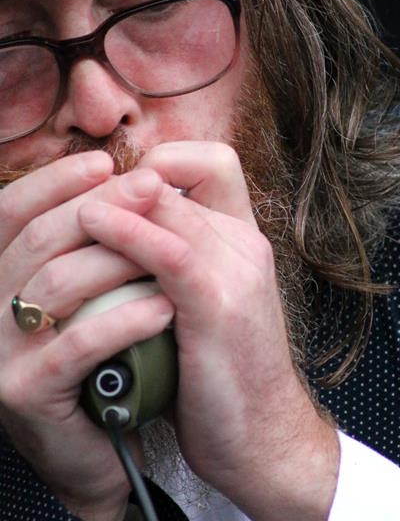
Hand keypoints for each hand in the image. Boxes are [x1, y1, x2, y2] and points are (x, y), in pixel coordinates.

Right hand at [0, 153, 173, 520]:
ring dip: (120, 257)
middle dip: (101, 205)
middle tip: (151, 186)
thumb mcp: (94, 291)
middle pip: (41, 238)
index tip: (104, 161)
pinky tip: (165, 306)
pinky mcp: (26, 391)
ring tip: (173, 247)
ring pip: (58, 283)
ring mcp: (2, 351)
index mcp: (1, 275)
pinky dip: (125, 319)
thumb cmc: (108, 356)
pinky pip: (77, 344)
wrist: (108, 446)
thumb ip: (96, 241)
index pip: (13, 213)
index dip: (54, 181)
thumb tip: (135, 177)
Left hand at [78, 142, 339, 520]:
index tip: (118, 189)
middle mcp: (245, 243)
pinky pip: (170, 251)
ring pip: (167, 204)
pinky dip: (127, 232)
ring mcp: (237, 270)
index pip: (211, 162)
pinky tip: (92, 225)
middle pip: (177, 176)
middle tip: (72, 193)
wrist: (264, 437)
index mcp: (243, 239)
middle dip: (118, 179)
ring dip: (113, 198)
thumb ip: (173, 263)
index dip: (162, 161)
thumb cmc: (222, 374)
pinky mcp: (220, 305)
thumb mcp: (201, 304)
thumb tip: (118, 238)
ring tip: (70, 206)